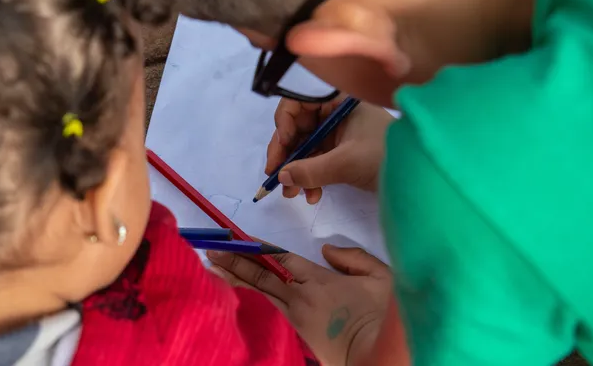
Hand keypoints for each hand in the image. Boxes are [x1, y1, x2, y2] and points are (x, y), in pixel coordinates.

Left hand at [208, 246, 391, 365]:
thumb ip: (353, 259)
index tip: (238, 239)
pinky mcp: (299, 332)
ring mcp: (297, 317)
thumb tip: (328, 250)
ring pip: (263, 292)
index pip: (281, 259)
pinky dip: (256, 294)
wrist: (377, 358)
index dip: (258, 247)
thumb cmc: (381, 318)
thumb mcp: (380, 278)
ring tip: (215, 268)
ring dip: (238, 278)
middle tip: (211, 251)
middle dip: (235, 261)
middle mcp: (300, 298)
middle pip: (262, 275)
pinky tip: (243, 289)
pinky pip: (273, 306)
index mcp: (318, 281)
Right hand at [267, 96, 394, 202]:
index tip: (282, 149)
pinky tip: (312, 196)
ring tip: (293, 195)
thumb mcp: (346, 163)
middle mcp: (336, 113)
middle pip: (298, 127)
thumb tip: (281, 176)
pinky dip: (310, 177)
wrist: (421, 178)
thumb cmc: (386, 157)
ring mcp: (339, 133)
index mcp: (338, 102)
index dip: (285, 124)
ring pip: (306, 147)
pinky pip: (317, 160)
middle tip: (276, 178)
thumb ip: (310, 170)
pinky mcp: (343, 152)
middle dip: (287, 155)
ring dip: (296, 171)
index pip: (299, 102)